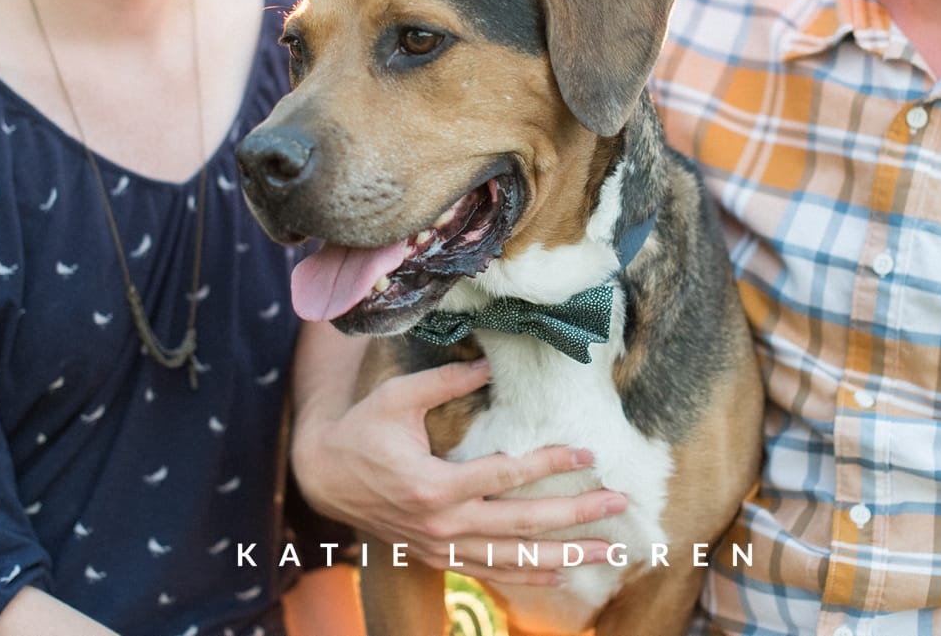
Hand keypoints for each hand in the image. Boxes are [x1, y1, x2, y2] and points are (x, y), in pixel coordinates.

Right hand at [293, 358, 627, 584]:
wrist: (323, 477)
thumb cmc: (362, 431)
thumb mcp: (398, 398)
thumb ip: (446, 381)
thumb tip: (490, 363)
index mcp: (434, 484)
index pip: (506, 475)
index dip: (549, 463)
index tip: (587, 454)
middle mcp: (441, 524)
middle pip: (521, 524)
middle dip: (574, 516)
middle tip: (617, 504)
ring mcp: (439, 547)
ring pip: (511, 558)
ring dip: (563, 557)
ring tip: (607, 553)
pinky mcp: (436, 558)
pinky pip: (488, 572)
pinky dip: (526, 577)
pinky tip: (560, 576)